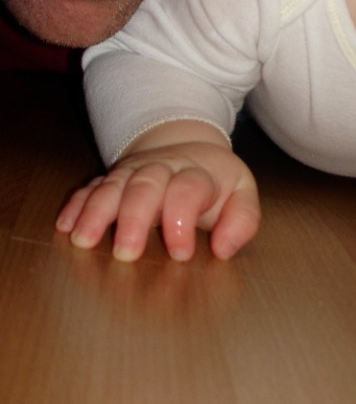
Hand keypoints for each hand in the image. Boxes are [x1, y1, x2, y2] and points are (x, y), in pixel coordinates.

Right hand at [56, 121, 259, 261]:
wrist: (188, 149)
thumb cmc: (216, 182)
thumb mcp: (241, 195)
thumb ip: (242, 221)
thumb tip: (224, 249)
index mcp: (197, 173)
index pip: (189, 189)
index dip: (182, 219)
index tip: (180, 253)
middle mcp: (162, 168)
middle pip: (146, 185)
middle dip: (134, 218)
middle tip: (126, 254)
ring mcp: (133, 172)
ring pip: (113, 185)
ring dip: (97, 212)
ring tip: (84, 241)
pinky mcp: (112, 179)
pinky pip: (90, 187)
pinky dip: (77, 205)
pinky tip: (66, 226)